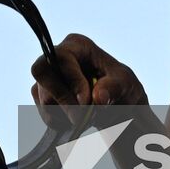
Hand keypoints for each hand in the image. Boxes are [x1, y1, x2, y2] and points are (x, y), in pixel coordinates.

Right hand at [30, 33, 146, 128]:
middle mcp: (57, 57)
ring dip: (68, 114)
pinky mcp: (43, 97)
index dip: (71, 81)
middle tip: (81, 117)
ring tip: (88, 115)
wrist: (118, 108)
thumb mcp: (126, 84)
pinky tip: (77, 118)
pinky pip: (45, 114)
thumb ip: (114, 88)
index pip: (61, 58)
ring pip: (44, 99)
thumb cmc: (121, 88)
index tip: (86, 101)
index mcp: (77, 46)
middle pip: (43, 74)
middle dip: (63, 99)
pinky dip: (63, 122)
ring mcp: (47, 78)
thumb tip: (98, 96)